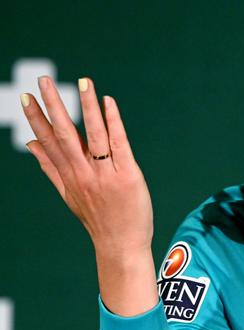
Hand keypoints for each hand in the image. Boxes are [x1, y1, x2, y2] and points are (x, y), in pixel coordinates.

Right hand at [21, 76, 157, 315]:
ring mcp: (106, 175)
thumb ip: (51, 167)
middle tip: (43, 80)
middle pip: (66, 135)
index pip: (49, 143)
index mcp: (69, 177)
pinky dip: (114, 123)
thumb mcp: (69, 194)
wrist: (121, 245)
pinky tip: (108, 104)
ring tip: (83, 82)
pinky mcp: (128, 176)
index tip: (25, 97)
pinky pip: (119, 144)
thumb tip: (31, 144)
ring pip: (94, 135)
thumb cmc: (99, 219)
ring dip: (87, 107)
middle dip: (54, 106)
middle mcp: (84, 174)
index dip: (37, 119)